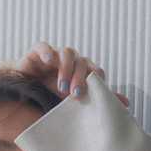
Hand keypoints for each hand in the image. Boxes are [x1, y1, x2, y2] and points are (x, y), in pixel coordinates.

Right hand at [13, 42, 129, 105]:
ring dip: (66, 69)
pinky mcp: (37, 51)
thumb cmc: (53, 91)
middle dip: (80, 79)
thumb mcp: (75, 97)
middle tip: (75, 95)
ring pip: (67, 53)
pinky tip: (48, 62)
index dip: (93, 84)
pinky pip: (43, 47)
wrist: (25, 87)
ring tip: (61, 86)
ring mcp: (55, 54)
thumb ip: (97, 98)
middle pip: (82, 63)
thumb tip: (125, 104)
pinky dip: (47, 52)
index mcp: (83, 70)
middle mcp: (72, 60)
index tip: (86, 98)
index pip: (95, 72)